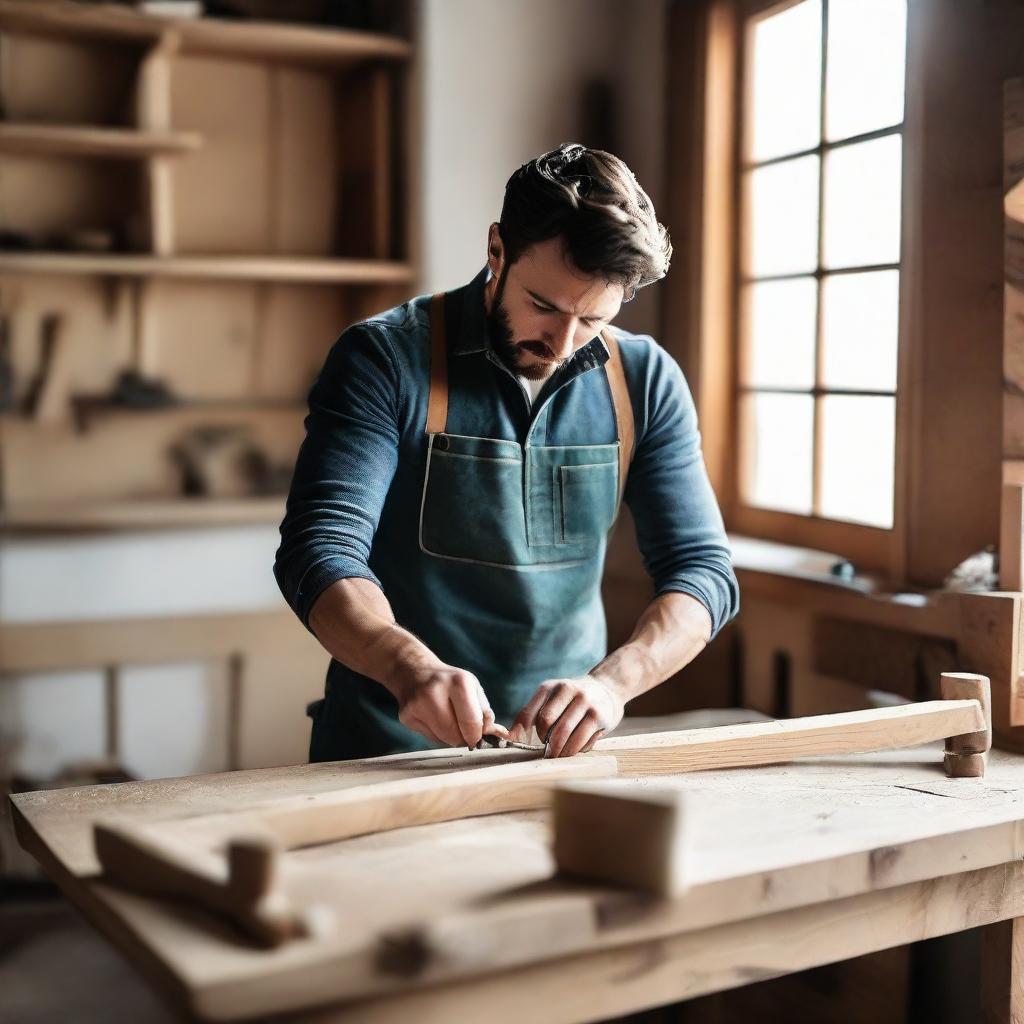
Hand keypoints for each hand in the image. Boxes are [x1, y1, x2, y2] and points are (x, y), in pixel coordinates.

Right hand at [392, 663, 505, 748]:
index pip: (471, 722)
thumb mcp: (472, 687)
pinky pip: (430, 738)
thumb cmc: (450, 681)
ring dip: (451, 737)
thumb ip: (485, 711)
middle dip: (464, 738)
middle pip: (455, 736)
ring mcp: (417, 705)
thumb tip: (495, 734)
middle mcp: (435, 692)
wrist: (415, 671)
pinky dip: (437, 734)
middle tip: (464, 729)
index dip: (477, 735)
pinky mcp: (406, 717)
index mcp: (458, 682)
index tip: (478, 736)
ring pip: (443, 740)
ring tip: (449, 720)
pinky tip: (434, 719)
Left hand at [508, 675, 624, 757]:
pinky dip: (575, 750)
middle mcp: (566, 689)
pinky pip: (581, 739)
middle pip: (545, 722)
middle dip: (544, 742)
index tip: (520, 748)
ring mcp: (584, 701)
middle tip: (546, 752)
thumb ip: (533, 715)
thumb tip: (509, 738)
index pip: (528, 713)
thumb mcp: (552, 699)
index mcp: (548, 687)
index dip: (521, 734)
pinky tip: (574, 750)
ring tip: (558, 755)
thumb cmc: (572, 701)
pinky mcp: (598, 714)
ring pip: (563, 733)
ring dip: (558, 750)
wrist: (607, 689)